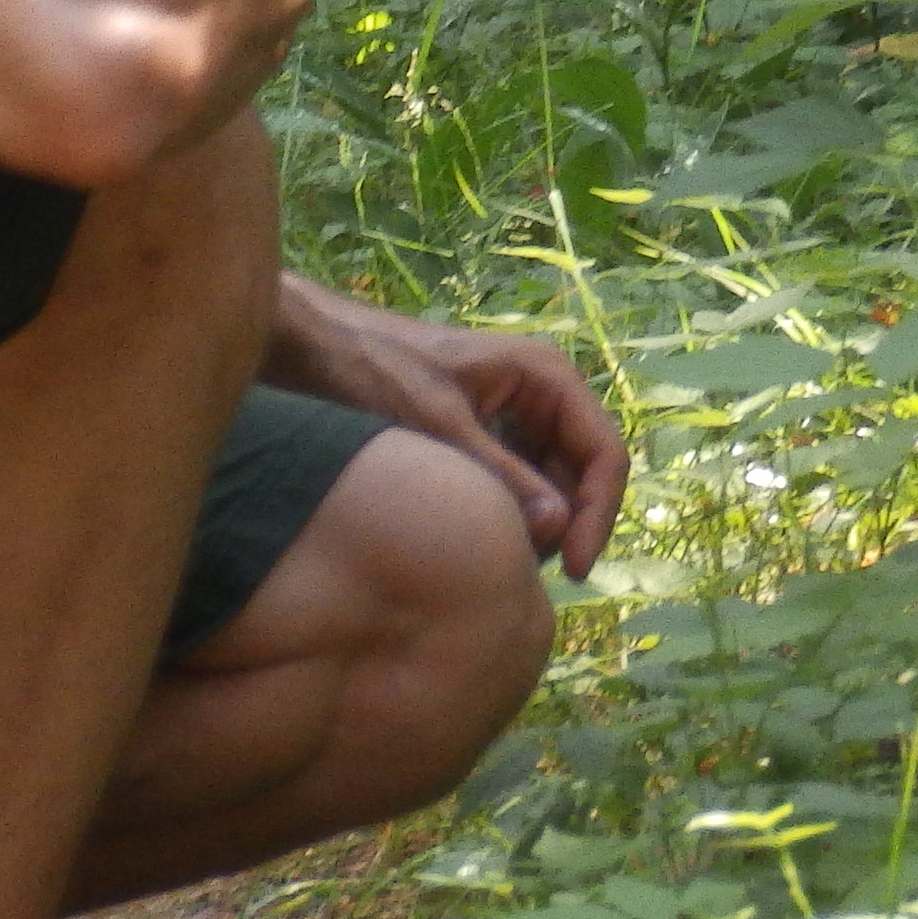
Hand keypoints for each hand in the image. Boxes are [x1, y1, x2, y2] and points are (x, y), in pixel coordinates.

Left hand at [266, 276, 628, 577]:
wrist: (313, 345)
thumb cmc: (373, 368)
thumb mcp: (440, 426)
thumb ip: (500, 475)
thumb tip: (558, 526)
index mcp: (545, 375)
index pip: (604, 453)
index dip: (597, 514)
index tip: (574, 568)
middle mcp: (540, 392)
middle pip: (584, 472)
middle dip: (568, 524)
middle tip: (531, 573)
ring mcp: (513, 414)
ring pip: (553, 483)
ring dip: (540, 523)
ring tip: (505, 561)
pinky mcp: (485, 433)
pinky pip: (519, 481)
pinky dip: (511, 513)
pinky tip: (483, 540)